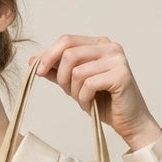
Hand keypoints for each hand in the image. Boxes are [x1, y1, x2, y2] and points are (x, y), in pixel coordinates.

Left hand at [34, 35, 161, 150]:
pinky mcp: (121, 75)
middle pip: (70, 53)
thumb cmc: (104, 102)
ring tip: (84, 100)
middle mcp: (110, 47)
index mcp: (98, 44)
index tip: (38, 72)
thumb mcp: (75, 84)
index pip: (67, 40)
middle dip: (62, 77)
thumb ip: (58, 71)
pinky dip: (84, 99)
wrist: (128, 121)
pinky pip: (88, 84)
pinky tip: (90, 105)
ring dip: (74, 92)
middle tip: (68, 92)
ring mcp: (117, 59)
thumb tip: (33, 60)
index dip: (48, 55)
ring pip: (77, 71)